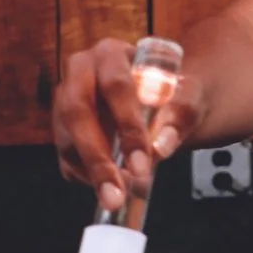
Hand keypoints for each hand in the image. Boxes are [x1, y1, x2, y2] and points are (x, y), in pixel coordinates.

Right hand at [53, 39, 202, 214]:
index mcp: (111, 54)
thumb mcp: (189, 96)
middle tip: (117, 192)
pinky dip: (87, 177)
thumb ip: (181, 115)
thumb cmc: (173, 93)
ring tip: (116, 197)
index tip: (143, 162)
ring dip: (91, 172)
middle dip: (97, 157)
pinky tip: (110, 187)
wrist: (162, 101)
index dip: (127, 125)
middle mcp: (80, 73)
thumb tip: (161, 147)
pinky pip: (67, 157)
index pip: (115, 86)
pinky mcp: (64, 130)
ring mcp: (65, 101)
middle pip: (77, 113)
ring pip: (66, 139)